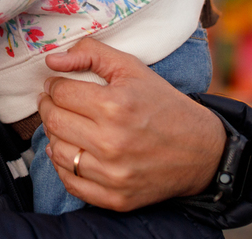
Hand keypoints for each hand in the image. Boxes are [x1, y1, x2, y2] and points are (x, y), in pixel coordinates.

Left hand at [36, 38, 223, 211]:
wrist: (202, 151)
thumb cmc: (164, 104)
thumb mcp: (132, 68)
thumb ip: (90, 53)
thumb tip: (52, 60)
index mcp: (115, 106)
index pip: (60, 93)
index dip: (54, 85)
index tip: (58, 85)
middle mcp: (111, 142)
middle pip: (54, 121)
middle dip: (49, 107)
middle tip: (55, 102)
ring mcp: (113, 174)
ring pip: (58, 152)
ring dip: (55, 136)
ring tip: (65, 126)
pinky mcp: (116, 198)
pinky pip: (71, 183)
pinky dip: (64, 167)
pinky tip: (72, 151)